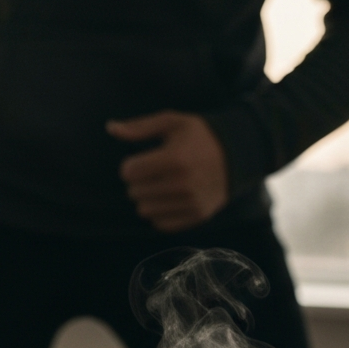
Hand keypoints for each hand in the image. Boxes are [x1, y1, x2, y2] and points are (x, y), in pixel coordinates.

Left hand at [107, 112, 227, 232]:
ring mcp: (190, 202)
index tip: (140, 161)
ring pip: (144, 210)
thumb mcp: (172, 123)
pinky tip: (169, 198)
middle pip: (134, 192)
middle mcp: (182, 184)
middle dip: (137, 182)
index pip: (129, 172)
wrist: (238, 155)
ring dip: (146, 199)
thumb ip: (139, 127)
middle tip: (151, 173)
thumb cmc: (199, 136)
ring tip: (159, 185)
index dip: (130, 166)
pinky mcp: (196, 216)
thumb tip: (110, 128)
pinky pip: (159, 224)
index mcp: (174, 158)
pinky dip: (159, 213)